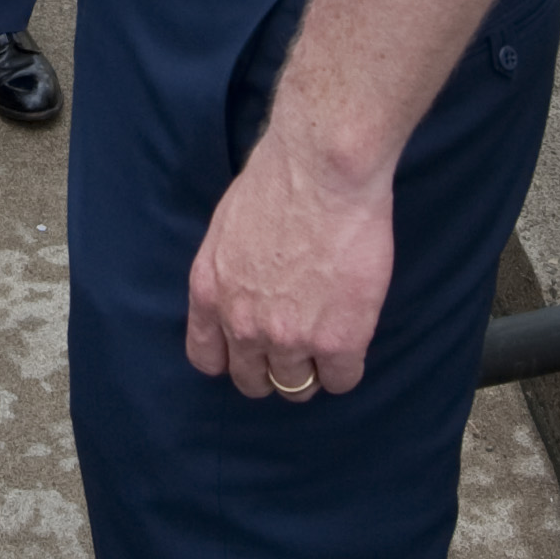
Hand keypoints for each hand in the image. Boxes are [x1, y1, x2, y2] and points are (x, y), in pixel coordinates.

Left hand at [182, 130, 393, 400]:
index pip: (207, 359)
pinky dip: (345, 369)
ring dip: (311, 372)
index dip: (232, 359)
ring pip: (296, 387)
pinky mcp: (337, 340)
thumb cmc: (278, 181)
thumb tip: (245, 288)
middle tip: (296, 347)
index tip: (252, 350)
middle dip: (273, 369)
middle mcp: (242, 325)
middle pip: (252, 381)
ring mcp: (289, 338)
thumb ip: (229, 273)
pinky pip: (340, 380)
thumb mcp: (226, 230)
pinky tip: (352, 345)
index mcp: (210, 294)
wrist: (322, 171)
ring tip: (327, 345)